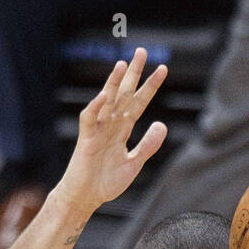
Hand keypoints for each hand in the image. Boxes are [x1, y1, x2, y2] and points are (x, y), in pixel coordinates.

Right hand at [54, 49, 167, 216]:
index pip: (139, 102)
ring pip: (106, 101)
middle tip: (142, 51)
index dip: (150, 86)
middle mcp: (110, 124)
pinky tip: (104, 95)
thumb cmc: (107, 182)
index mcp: (122, 129)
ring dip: (114, 83)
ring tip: (123, 64)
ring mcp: (98, 130)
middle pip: (124, 94)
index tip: (162, 69)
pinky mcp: (86, 139)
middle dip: (133, 74)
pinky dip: (96, 107)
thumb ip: (148, 145)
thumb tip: (162, 124)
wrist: (86, 198)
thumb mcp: (134, 163)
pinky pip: (89, 119)